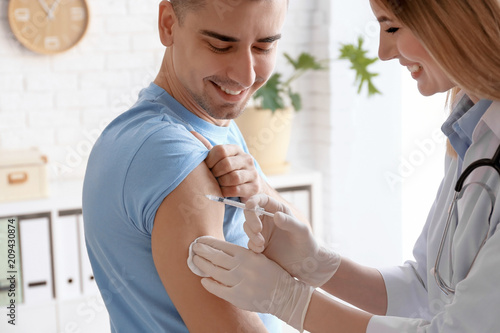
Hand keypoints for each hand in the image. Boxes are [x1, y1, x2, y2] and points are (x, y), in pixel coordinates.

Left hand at [191, 131, 264, 200]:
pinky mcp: (255, 187)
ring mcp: (253, 172)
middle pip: (226, 164)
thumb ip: (206, 148)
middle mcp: (247, 158)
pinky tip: (223, 192)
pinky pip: (236, 190)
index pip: (221, 150)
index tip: (207, 167)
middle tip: (212, 178)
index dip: (210, 160)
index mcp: (236, 149)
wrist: (247, 187)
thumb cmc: (227, 172)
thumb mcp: (218, 159)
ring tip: (218, 185)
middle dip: (216, 173)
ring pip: (233, 178)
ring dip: (221, 183)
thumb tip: (191, 133)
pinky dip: (226, 192)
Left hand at [191, 236, 313, 331]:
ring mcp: (240, 282)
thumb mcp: (259, 257)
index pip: (223, 246)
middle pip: (216, 257)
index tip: (200, 240)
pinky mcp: (239, 297)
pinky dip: (209, 284)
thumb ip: (241, 254)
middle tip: (193, 247)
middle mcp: (242, 267)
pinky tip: (203, 280)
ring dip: (202, 265)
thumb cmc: (272, 274)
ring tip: (195, 260)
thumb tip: (220, 250)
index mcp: (248, 255)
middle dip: (202, 251)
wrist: (285, 295)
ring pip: (214, 271)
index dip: (209, 243)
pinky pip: (219, 289)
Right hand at [244, 194, 340, 286]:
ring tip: (262, 244)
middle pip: (250, 212)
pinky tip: (261, 250)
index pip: (262, 200)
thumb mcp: (301, 231)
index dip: (254, 200)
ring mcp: (262, 232)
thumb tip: (275, 215)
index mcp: (278, 210)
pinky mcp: (259, 245)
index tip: (249, 205)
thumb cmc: (307, 243)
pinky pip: (249, 242)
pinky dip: (252, 245)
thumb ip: (289, 222)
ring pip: (247, 227)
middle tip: (258, 230)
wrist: (305, 263)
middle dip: (251, 220)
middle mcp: (268, 219)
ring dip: (251, 234)